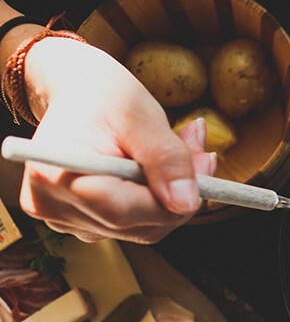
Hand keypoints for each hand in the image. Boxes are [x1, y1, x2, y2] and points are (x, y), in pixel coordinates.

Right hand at [17, 37, 214, 242]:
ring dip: (174, 195)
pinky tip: (164, 169)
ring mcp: (67, 220)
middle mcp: (53, 207)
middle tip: (201, 150)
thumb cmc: (101, 96)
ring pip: (145, 228)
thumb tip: (186, 203)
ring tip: (184, 148)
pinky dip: (160, 199)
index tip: (204, 163)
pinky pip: (138, 224)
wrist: (78, 93)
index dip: (172, 198)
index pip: (122, 212)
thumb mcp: (140, 115)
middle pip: (139, 225)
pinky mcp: (84, 223)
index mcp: (53, 176)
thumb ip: (166, 159)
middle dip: (180, 193)